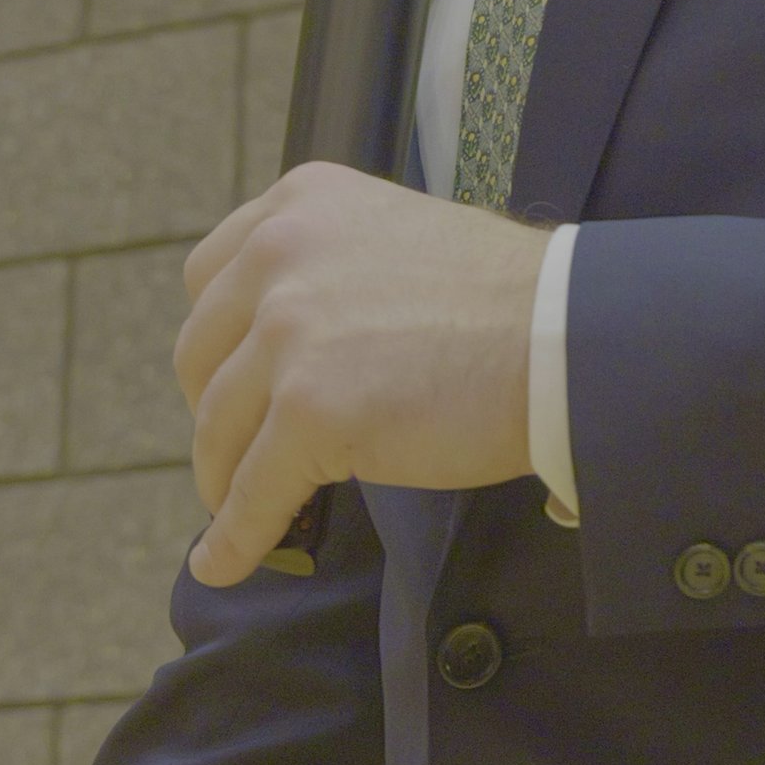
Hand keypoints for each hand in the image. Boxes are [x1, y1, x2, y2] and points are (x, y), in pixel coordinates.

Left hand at [175, 167, 552, 585]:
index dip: (217, 341)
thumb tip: (282, 346)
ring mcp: (290, 333)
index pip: (209, 277)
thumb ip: (329, 267)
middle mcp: (281, 253)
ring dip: (226, 480)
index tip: (233, 380)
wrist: (564, 334)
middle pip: (200, 355)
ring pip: (220, 430)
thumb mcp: (395, 234)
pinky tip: (226, 562)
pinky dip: (234, 538)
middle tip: (244, 447)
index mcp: (300, 203)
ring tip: (242, 512)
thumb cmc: (504, 296)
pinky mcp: (310, 412)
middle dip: (216, 410)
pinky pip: (252, 493)